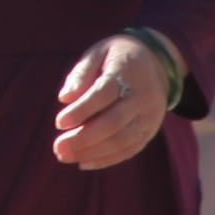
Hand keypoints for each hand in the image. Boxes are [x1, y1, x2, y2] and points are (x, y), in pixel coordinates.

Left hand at [52, 32, 175, 170]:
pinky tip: (84, 162)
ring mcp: (150, 115)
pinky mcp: (150, 130)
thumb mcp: (98, 53)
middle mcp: (144, 96)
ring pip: (122, 140)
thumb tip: (64, 98)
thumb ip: (81, 73)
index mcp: (129, 71)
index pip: (105, 93)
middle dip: (84, 138)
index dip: (82, 110)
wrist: (156, 63)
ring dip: (92, 152)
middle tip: (58, 148)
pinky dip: (106, 159)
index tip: (59, 122)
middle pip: (114, 122)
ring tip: (65, 155)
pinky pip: (130, 149)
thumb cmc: (116, 58)